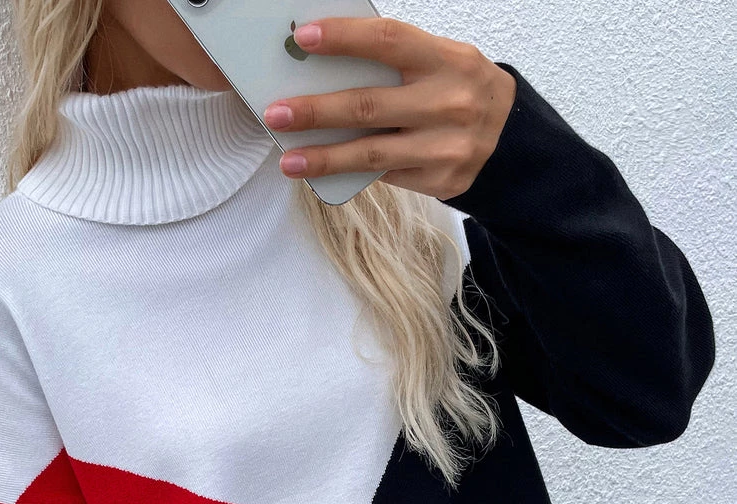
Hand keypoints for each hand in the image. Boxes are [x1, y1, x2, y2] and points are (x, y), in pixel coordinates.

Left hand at [262, 17, 516, 200]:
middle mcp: (449, 103)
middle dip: (317, 111)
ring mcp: (447, 147)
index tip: (303, 38)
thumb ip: (396, 64)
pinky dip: (352, 173)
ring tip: (289, 160)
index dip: (344, 37)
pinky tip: (325, 172)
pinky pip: (387, 176)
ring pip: (372, 154)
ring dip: (325, 158)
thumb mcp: (440, 62)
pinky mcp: (442, 180)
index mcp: (447, 59)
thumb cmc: (459, 90)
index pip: (388, 40)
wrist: (512, 140)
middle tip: (277, 114)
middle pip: (370, 106)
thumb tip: (325, 69)